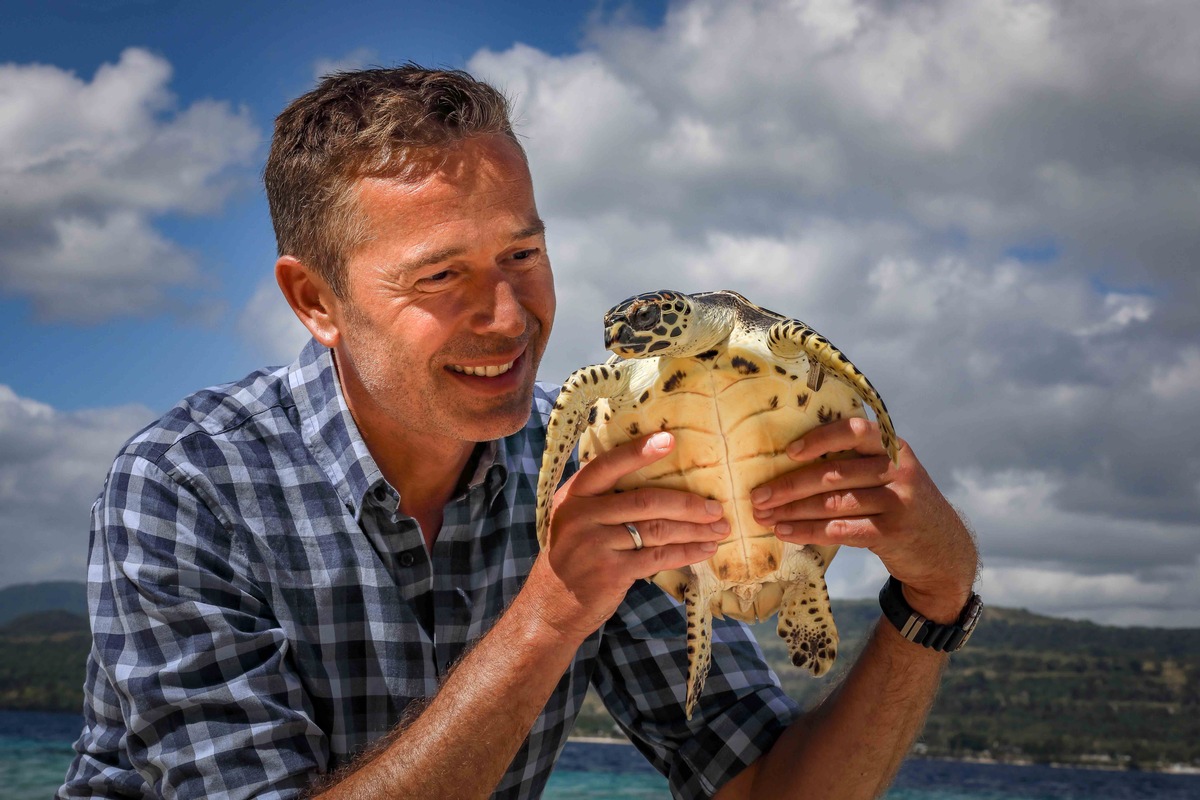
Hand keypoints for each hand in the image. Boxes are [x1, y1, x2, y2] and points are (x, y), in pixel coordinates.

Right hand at [530, 431, 728, 640]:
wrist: (551, 605)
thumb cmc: (574, 556)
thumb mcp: (576, 521)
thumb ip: (603, 502)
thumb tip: (661, 484)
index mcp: (573, 495)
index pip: (608, 466)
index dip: (639, 452)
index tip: (669, 439)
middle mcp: (581, 516)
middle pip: (645, 501)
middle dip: (687, 504)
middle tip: (716, 507)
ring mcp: (595, 545)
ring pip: (656, 530)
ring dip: (693, 530)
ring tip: (718, 529)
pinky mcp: (610, 572)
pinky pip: (658, 558)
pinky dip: (686, 554)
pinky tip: (704, 551)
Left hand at [750, 417, 978, 621]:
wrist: (942, 547)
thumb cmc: (899, 503)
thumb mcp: (889, 473)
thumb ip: (855, 461)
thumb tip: (788, 461)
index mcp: (892, 447)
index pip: (855, 431)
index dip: (820, 440)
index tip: (789, 452)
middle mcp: (898, 470)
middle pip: (834, 474)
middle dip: (790, 485)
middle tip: (758, 496)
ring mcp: (898, 502)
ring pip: (833, 504)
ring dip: (792, 511)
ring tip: (764, 517)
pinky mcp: (892, 532)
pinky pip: (840, 530)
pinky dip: (808, 531)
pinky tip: (785, 533)